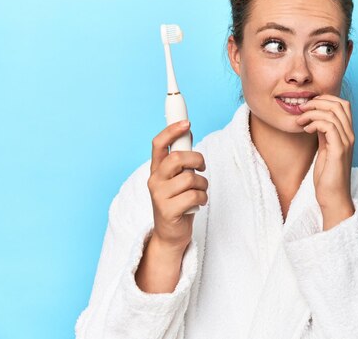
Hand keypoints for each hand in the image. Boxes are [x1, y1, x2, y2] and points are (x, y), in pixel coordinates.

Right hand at [147, 120, 208, 250]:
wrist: (170, 235)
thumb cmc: (178, 203)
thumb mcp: (177, 179)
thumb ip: (181, 159)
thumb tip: (186, 132)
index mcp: (157, 170)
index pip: (158, 144)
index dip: (171, 130)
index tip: (186, 122)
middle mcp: (154, 180)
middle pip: (177, 159)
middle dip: (197, 160)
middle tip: (202, 168)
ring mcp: (159, 196)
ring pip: (190, 178)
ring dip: (203, 185)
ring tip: (199, 193)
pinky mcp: (168, 211)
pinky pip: (194, 196)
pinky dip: (202, 199)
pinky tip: (198, 204)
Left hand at [296, 95, 354, 228]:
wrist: (333, 197)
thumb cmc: (328, 176)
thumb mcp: (325, 149)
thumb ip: (323, 133)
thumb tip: (316, 119)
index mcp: (347, 134)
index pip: (343, 104)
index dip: (325, 99)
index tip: (308, 106)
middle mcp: (350, 135)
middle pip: (339, 104)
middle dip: (318, 102)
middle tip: (302, 109)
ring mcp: (346, 142)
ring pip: (332, 113)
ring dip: (312, 112)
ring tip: (301, 121)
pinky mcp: (339, 150)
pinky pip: (328, 126)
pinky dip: (314, 123)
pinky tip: (306, 130)